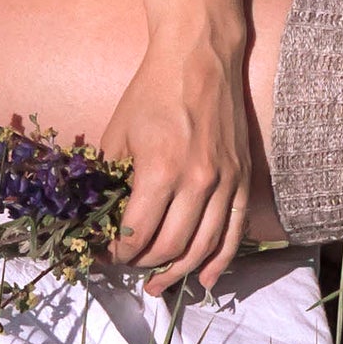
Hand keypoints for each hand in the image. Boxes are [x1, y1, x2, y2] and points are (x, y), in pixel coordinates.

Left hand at [99, 29, 252, 297]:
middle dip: (143, 266)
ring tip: (158, 286)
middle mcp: (197, 183)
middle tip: (127, 269)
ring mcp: (224, 182)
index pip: (137, 234)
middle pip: (169, 247)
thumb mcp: (117, 132)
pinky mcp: (242, 178)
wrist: (199, 57)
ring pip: (203, 248)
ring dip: (178, 273)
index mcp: (160, 171)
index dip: (117, 253)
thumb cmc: (151, 91)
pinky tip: (204, 279)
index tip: (105, 255)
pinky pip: (234, 232)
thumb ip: (110, 177)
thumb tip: (100, 216)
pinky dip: (220, 261)